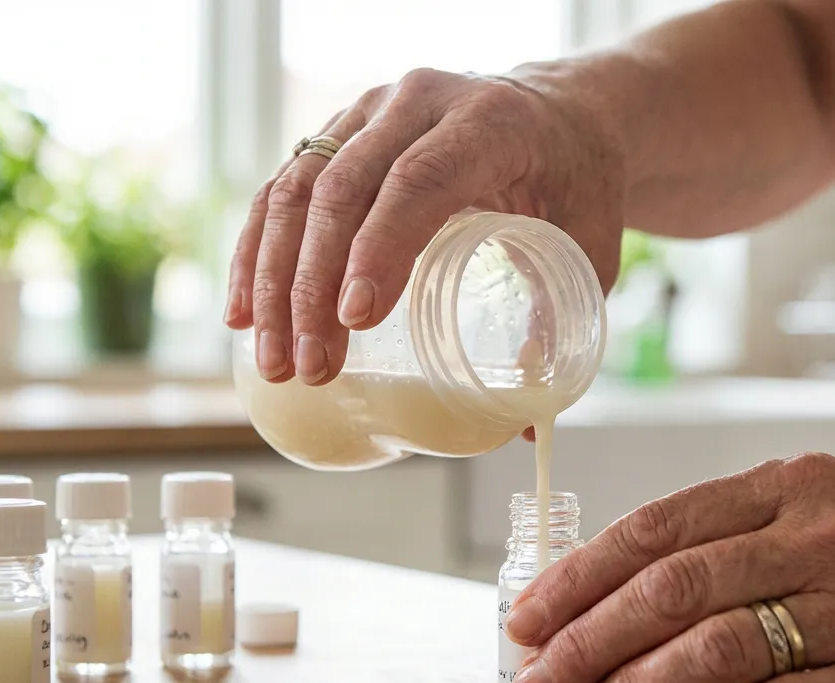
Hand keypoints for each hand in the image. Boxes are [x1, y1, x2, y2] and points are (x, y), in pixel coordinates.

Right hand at [224, 67, 624, 384]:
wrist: (561, 117)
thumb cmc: (577, 185)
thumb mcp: (590, 246)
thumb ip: (559, 325)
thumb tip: (524, 427)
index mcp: (487, 123)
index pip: (420, 181)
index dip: (381, 248)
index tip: (356, 320)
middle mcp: (418, 103)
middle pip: (343, 189)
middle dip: (313, 286)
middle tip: (309, 367)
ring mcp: (370, 112)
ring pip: (298, 189)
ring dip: (274, 280)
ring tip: (275, 360)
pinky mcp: (340, 130)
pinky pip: (281, 189)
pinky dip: (256, 252)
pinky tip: (244, 312)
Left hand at [502, 453, 834, 682]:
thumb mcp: (822, 506)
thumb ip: (729, 534)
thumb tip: (614, 592)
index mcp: (793, 485)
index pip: (660, 527)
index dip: (581, 575)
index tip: (526, 615)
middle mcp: (823, 536)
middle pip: (675, 588)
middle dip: (587, 639)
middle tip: (537, 680)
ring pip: (721, 649)